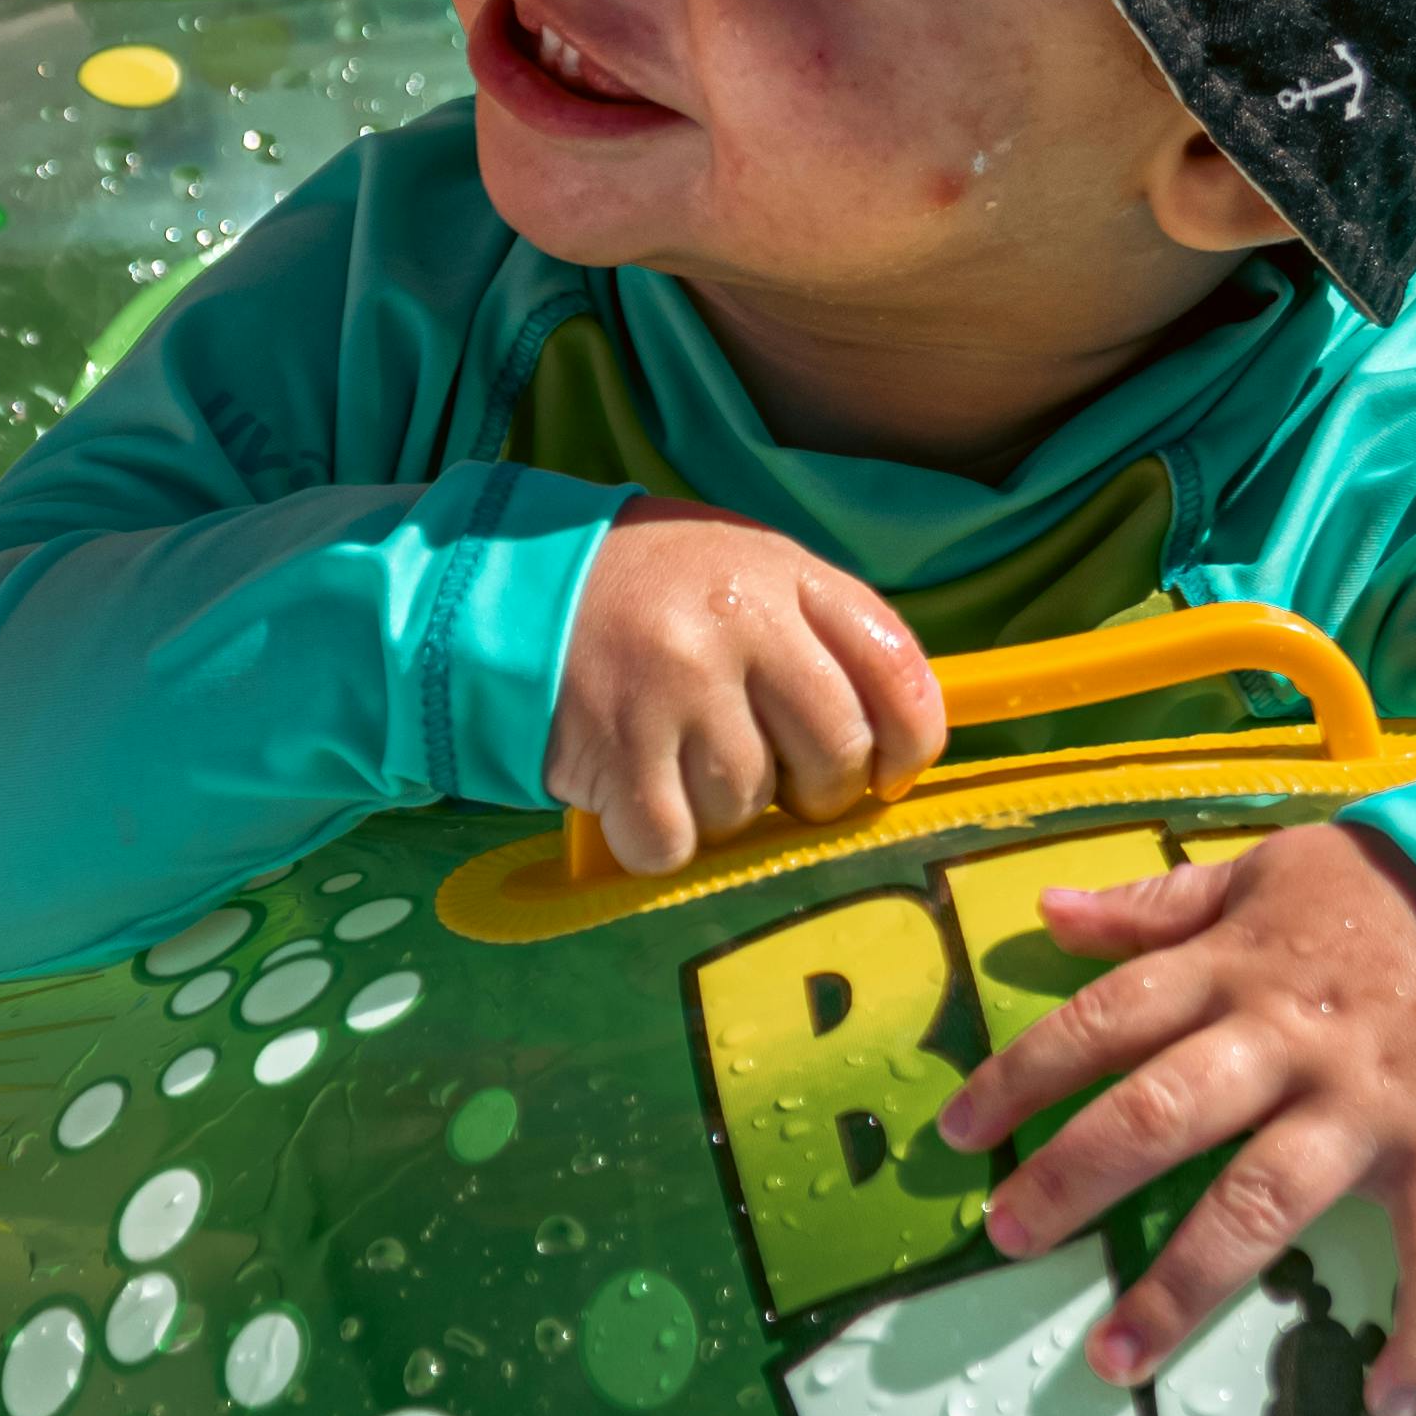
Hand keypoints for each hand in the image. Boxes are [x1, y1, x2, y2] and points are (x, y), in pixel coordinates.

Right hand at [546, 499, 942, 876]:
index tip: (886, 774)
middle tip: (778, 784)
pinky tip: (634, 793)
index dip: (909, 744)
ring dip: (721, 810)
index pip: (896, 670)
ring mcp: (677, 684)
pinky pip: (673, 842)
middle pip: (834, 751)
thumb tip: (887, 744)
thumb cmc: (645, 592)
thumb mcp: (743, 573)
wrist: (506, 582)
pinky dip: (656, 839)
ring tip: (679, 762)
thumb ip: (816, 636)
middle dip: (817, 793)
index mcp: (785, 574)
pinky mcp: (616, 746)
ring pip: (749, 804)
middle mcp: (740, 621)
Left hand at [936, 825, 1415, 1415]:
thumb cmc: (1376, 897)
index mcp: (1233, 971)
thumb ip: (1153, 907)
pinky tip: (1387, 1400)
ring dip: (1185, 1284)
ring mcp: (1369, 1103)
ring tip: (1113, 1357)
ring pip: (1262, 1198)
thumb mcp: (1258, 877)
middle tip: (1006, 1239)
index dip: (1021, 1074)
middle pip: (1161, 1111)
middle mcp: (1289, 1040)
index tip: (956, 1132)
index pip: (1104, 1020)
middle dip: (1074, 1178)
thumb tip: (1046, 911)